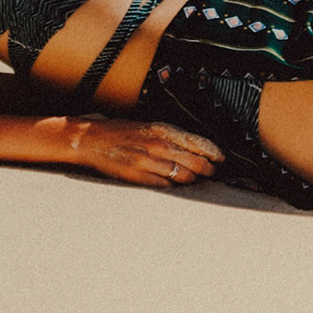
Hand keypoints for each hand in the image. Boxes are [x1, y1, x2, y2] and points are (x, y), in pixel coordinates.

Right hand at [67, 118, 223, 187]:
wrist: (91, 139)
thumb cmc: (118, 132)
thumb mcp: (147, 127)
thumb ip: (169, 137)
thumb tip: (190, 147)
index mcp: (162, 130)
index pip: (198, 142)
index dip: (213, 152)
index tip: (221, 158)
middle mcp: (158, 145)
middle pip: (196, 162)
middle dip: (207, 170)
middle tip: (211, 173)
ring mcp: (149, 162)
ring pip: (183, 176)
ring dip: (192, 180)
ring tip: (193, 180)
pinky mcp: (139, 176)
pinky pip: (165, 185)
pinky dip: (172, 186)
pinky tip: (173, 184)